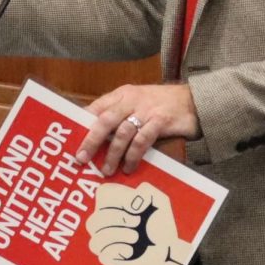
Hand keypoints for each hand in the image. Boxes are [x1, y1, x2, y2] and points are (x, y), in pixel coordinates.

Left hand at [76, 83, 199, 175]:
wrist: (193, 100)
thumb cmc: (162, 104)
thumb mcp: (138, 102)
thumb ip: (119, 114)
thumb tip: (96, 136)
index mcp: (123, 94)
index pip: (97, 107)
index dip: (82, 123)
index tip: (70, 140)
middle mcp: (132, 99)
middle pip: (105, 120)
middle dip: (91, 140)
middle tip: (81, 158)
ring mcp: (147, 110)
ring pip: (123, 132)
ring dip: (113, 154)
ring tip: (107, 170)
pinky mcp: (161, 120)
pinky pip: (142, 140)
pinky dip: (133, 155)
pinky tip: (129, 167)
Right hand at [86, 182, 191, 264]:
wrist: (168, 249)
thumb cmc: (161, 224)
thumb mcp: (160, 201)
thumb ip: (147, 191)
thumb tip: (132, 200)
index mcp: (116, 203)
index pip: (103, 193)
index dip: (116, 196)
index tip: (133, 205)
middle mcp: (107, 221)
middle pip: (94, 220)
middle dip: (116, 218)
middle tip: (137, 221)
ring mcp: (107, 241)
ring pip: (95, 239)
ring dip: (117, 235)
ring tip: (136, 237)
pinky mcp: (110, 257)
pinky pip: (102, 254)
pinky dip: (117, 250)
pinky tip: (131, 250)